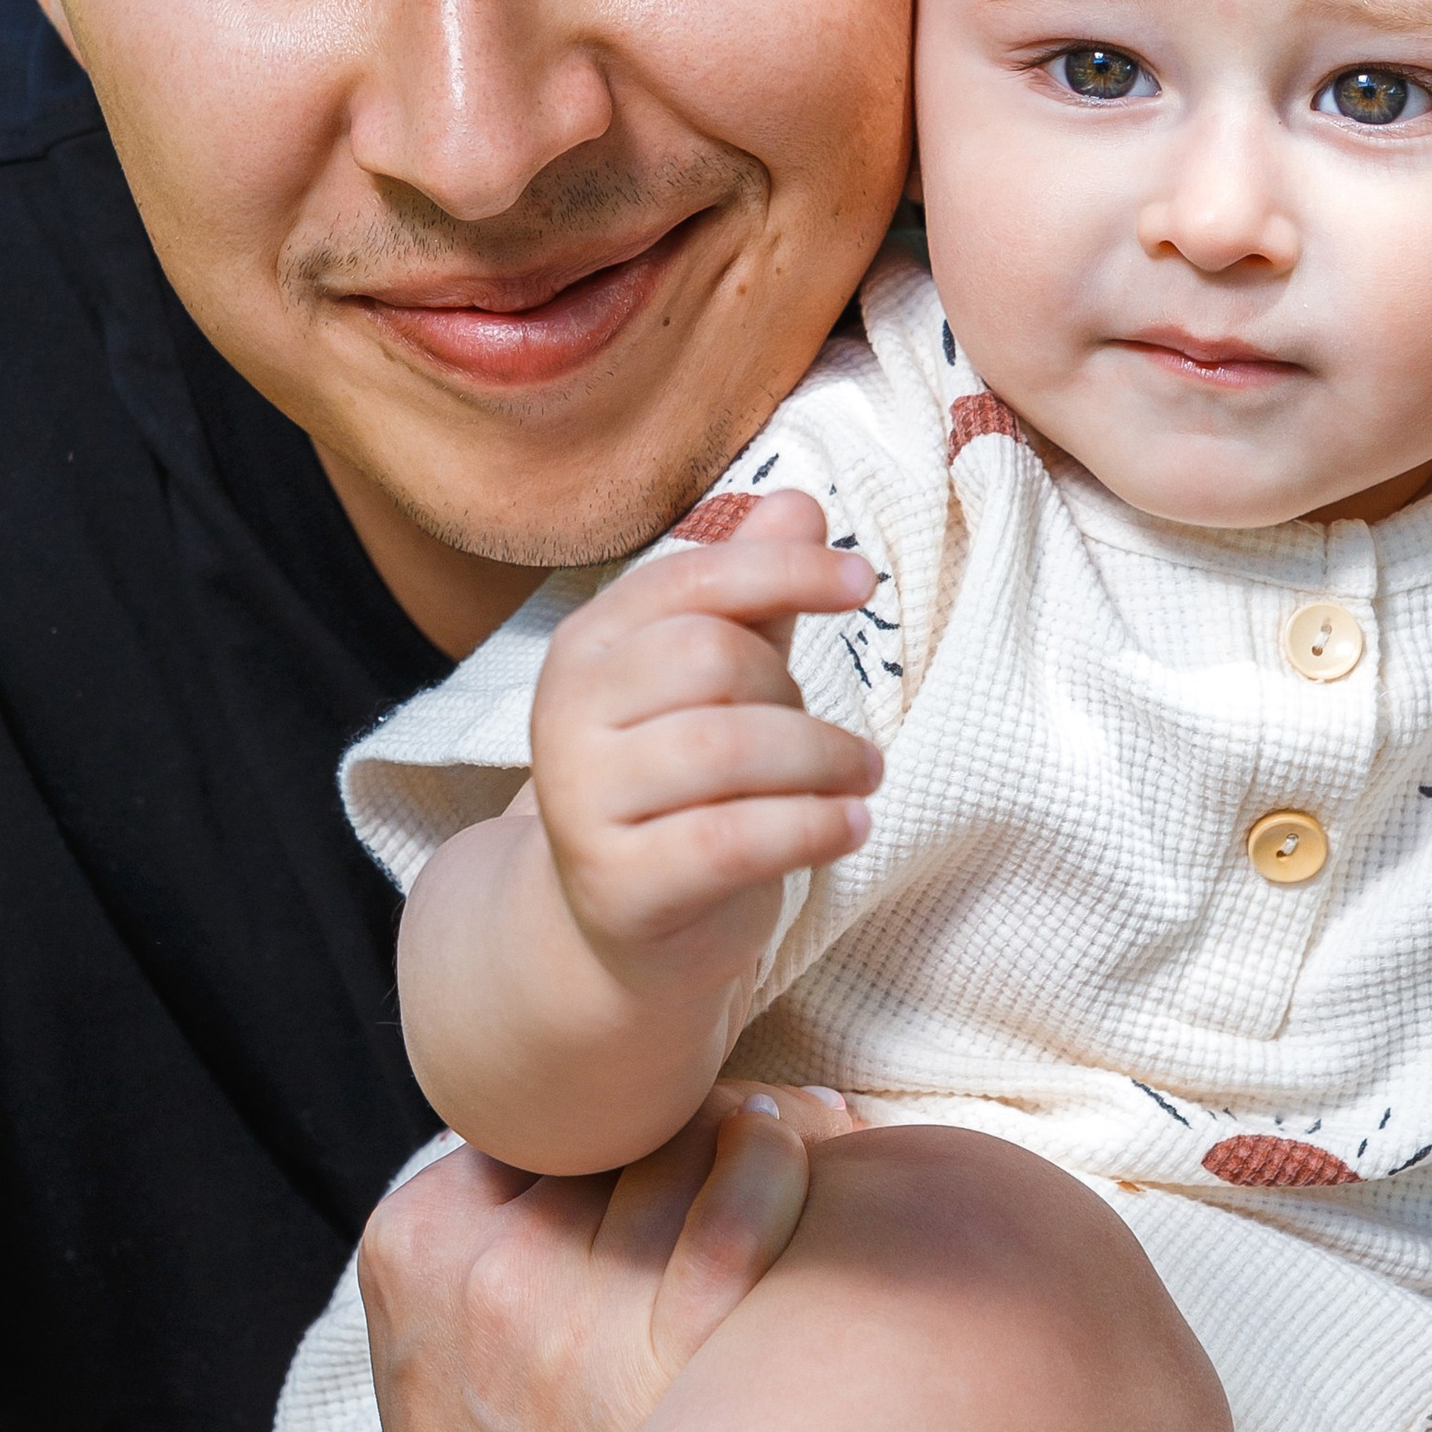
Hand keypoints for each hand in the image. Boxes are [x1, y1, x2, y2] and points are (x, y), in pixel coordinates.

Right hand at [364, 1081, 853, 1431]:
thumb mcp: (445, 1353)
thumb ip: (483, 1234)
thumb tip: (566, 1123)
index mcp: (414, 1244)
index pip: (539, 1114)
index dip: (610, 1110)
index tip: (660, 1111)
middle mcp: (487, 1271)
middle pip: (614, 1121)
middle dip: (680, 1110)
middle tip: (740, 1109)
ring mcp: (575, 1316)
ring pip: (686, 1140)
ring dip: (747, 1119)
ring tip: (787, 1126)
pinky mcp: (674, 1359)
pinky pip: (748, 1201)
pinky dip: (782, 1158)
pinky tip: (802, 1150)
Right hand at [528, 490, 885, 996]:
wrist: (618, 927)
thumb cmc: (683, 784)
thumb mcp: (720, 681)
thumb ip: (754, 595)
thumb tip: (800, 503)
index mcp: (588, 645)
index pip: (692, 579)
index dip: (785, 571)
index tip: (863, 582)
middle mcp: (566, 713)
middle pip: (711, 660)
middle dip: (798, 694)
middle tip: (838, 742)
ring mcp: (581, 802)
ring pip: (725, 749)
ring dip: (823, 760)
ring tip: (865, 779)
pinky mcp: (616, 885)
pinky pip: (732, 840)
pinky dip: (810, 828)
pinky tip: (852, 827)